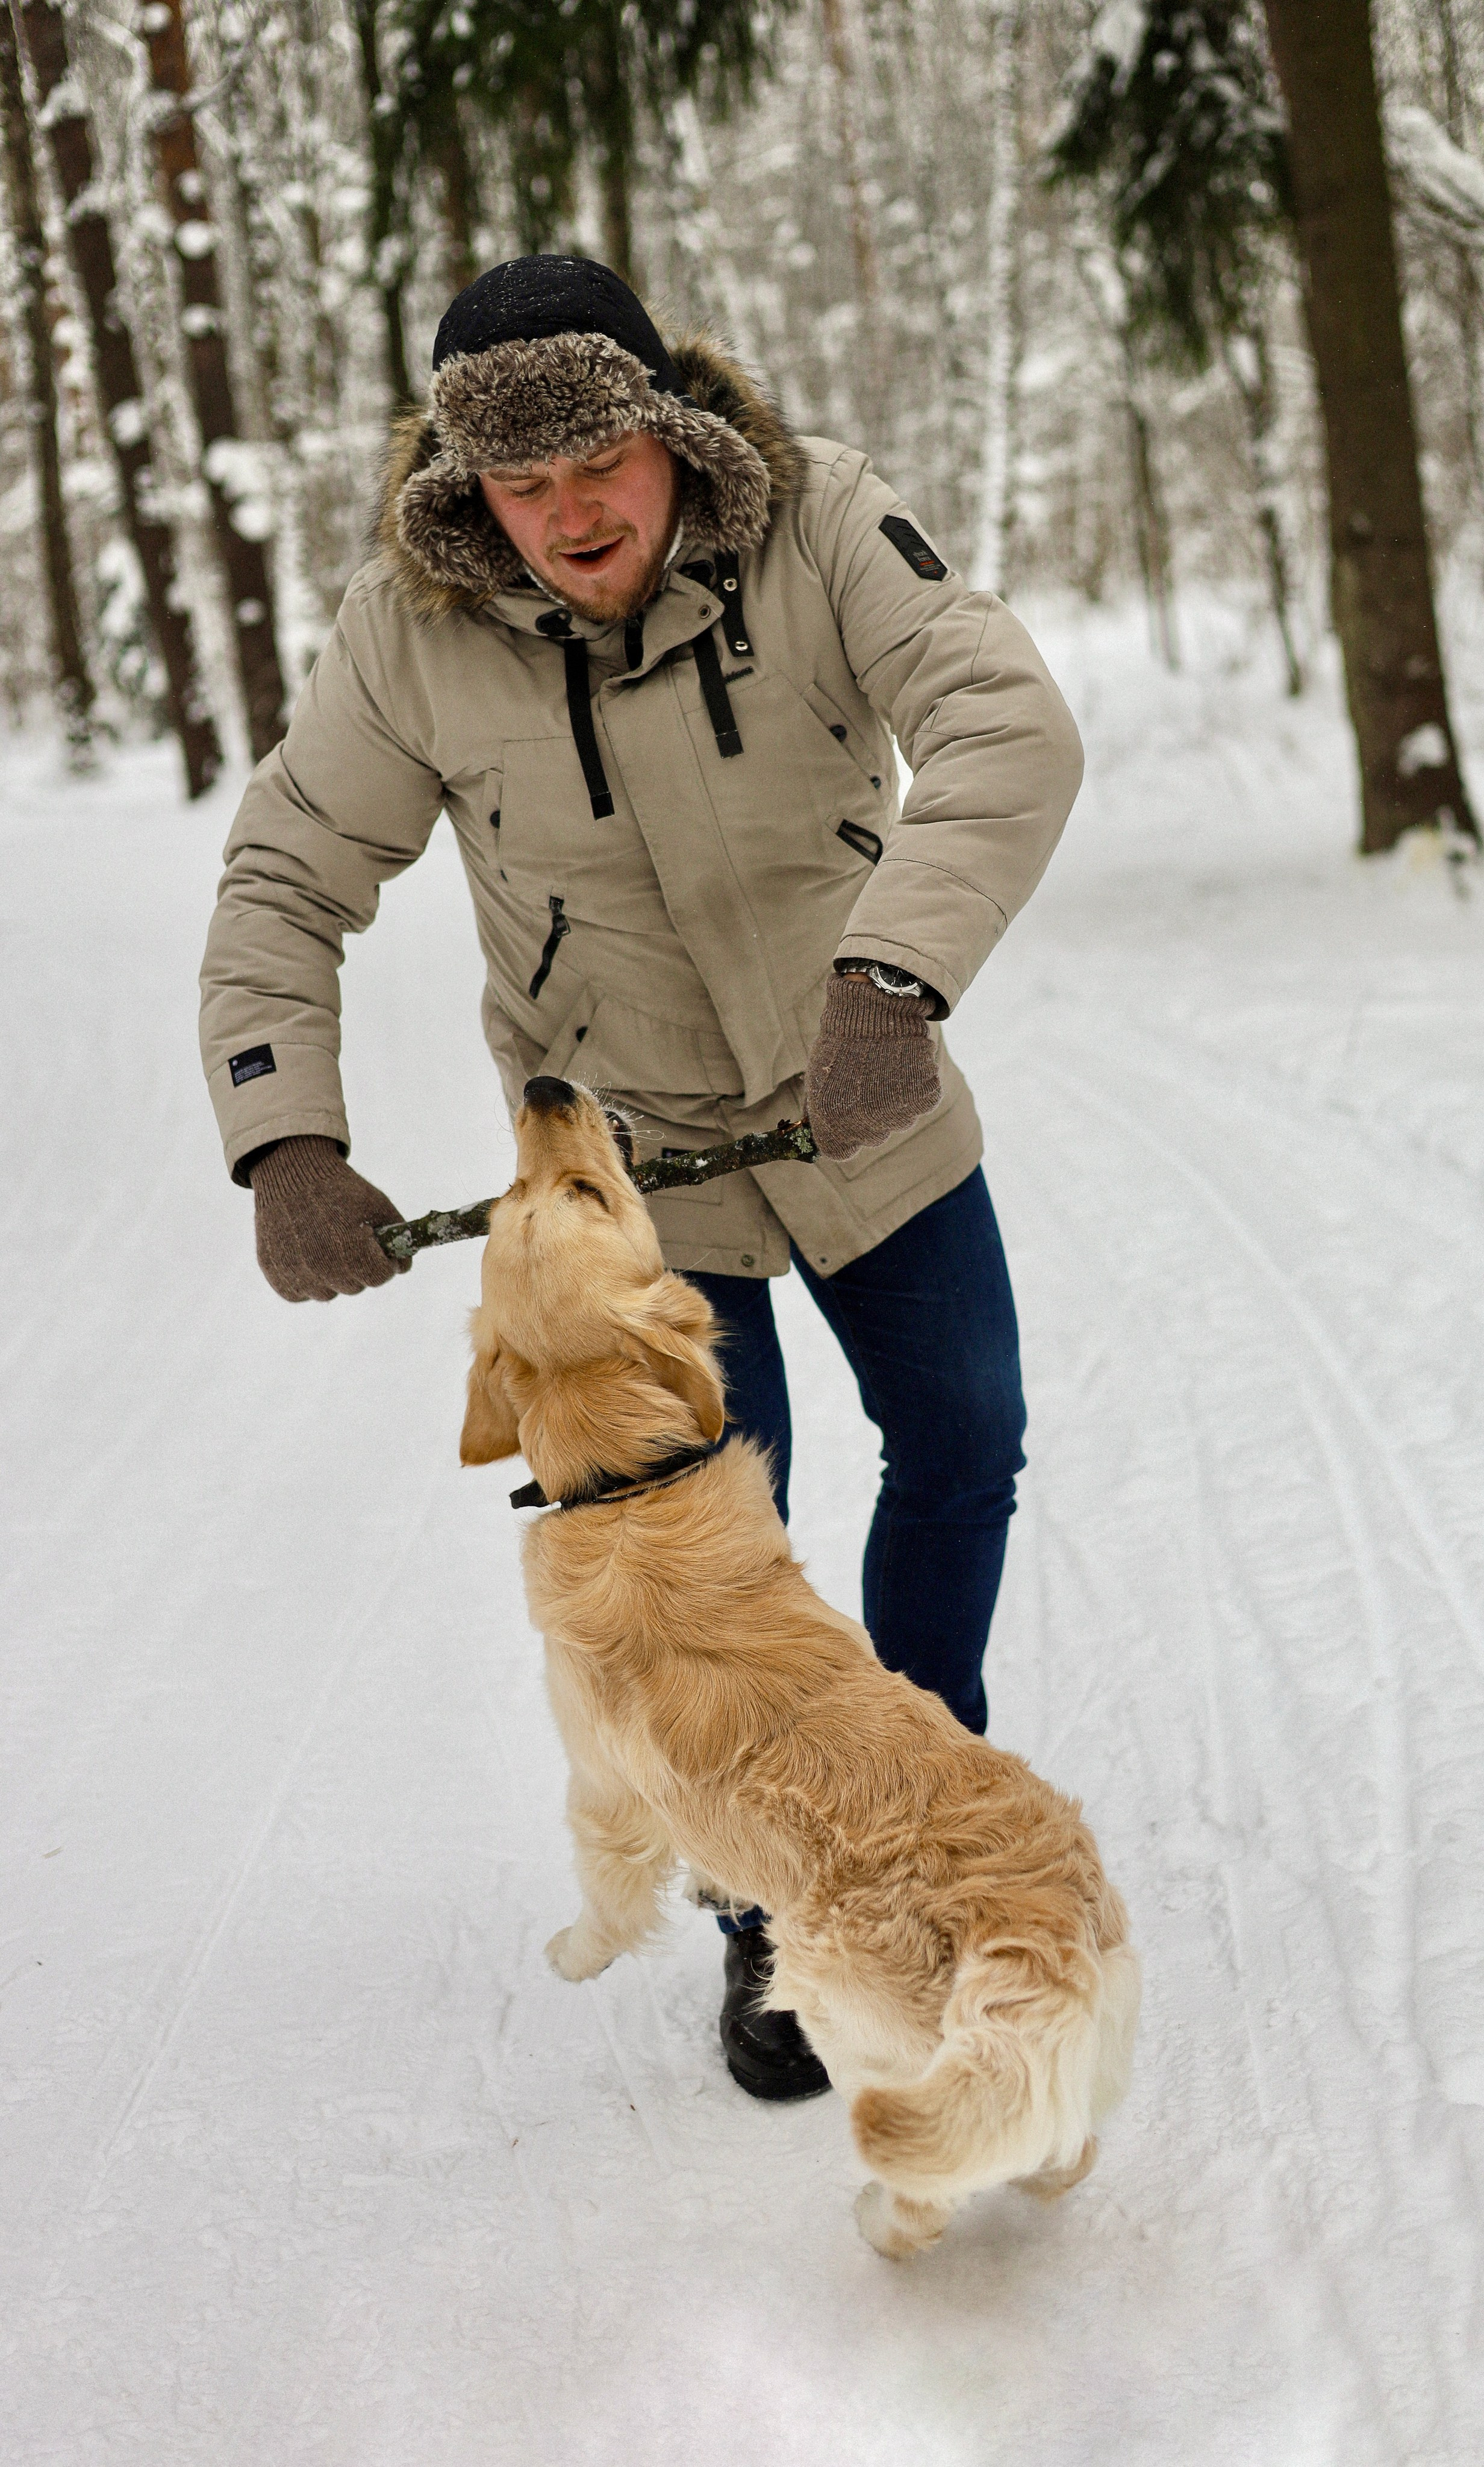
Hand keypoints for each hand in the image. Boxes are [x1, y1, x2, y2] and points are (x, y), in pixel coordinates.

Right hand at [248, 1135, 408, 1301]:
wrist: (292, 1172)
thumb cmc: (340, 1188)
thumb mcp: (379, 1205)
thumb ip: (400, 1238)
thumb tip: (404, 1267)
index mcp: (352, 1250)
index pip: (379, 1277)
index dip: (384, 1263)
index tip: (378, 1250)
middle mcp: (322, 1266)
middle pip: (354, 1287)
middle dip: (359, 1268)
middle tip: (350, 1243)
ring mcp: (295, 1271)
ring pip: (326, 1293)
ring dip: (331, 1277)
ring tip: (327, 1246)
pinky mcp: (274, 1272)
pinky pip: (298, 1293)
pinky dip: (304, 1280)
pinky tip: (307, 1255)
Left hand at [804, 972, 940, 1161]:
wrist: (874, 1009)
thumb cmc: (840, 1043)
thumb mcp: (816, 1077)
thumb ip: (815, 1112)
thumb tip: (809, 1134)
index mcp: (835, 1121)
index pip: (840, 1152)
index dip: (842, 1136)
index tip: (845, 1120)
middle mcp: (867, 1124)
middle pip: (873, 1137)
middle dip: (870, 1116)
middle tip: (867, 1082)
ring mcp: (899, 1112)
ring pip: (899, 1121)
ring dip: (893, 1102)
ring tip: (885, 1069)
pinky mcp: (925, 1098)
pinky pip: (920, 1103)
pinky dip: (915, 1087)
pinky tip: (903, 1065)